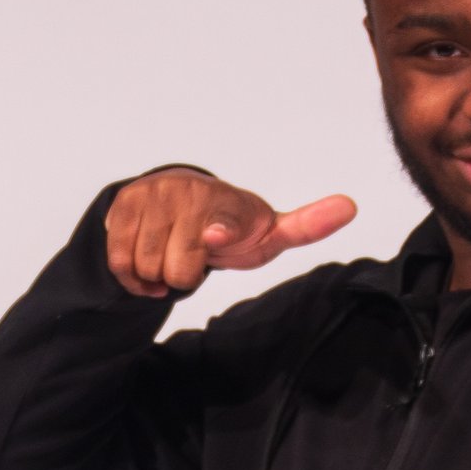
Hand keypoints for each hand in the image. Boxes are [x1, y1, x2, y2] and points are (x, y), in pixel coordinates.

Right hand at [108, 167, 357, 299]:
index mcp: (227, 202)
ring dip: (157, 276)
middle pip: (178, 270)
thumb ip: (306, 225)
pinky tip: (148, 268)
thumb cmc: (234, 226)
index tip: (216, 238)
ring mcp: (152, 195)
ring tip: (172, 258)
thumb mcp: (270, 232)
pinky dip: (133, 277)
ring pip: (145, 267)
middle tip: (195, 259)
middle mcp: (187, 192)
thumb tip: (351, 206)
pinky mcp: (122, 204)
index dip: (217, 232)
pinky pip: (120, 262)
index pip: (219, 220)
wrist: (182, 200)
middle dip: (184, 276)